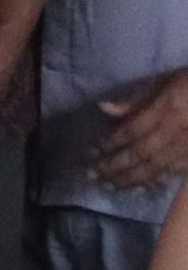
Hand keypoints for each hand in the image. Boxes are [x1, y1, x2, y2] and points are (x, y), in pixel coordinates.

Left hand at [95, 70, 187, 190]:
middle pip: (141, 153)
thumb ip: (136, 97)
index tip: (92, 151)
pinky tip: (137, 189)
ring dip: (129, 179)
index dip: (111, 142)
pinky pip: (173, 173)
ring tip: (108, 186)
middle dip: (114, 166)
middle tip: (91, 175)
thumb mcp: (165, 80)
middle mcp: (178, 130)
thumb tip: (103, 108)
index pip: (133, 129)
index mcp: (168, 107)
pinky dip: (153, 183)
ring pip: (156, 167)